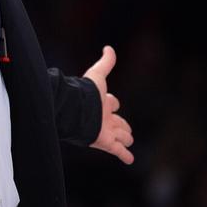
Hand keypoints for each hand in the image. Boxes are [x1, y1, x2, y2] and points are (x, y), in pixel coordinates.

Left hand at [82, 45, 134, 163]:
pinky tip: (130, 160)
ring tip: (128, 141)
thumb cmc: (86, 93)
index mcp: (101, 102)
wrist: (76, 111)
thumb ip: (105, 63)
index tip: (113, 102)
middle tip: (126, 129)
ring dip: (125, 138)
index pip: (112, 102)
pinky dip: (125, 155)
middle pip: (118, 122)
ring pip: (121, 136)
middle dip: (122, 124)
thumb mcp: (98, 75)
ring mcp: (106, 131)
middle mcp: (104, 118)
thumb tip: (108, 47)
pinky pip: (118, 150)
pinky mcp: (106, 143)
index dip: (113, 102)